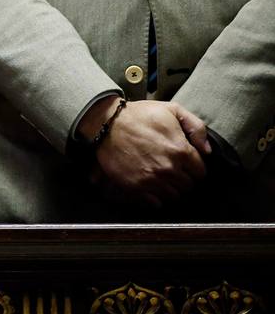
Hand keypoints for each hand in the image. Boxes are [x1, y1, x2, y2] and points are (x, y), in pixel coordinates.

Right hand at [85, 98, 210, 208]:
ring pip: (174, 196)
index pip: (201, 173)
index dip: (195, 168)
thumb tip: (207, 150)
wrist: (106, 122)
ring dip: (171, 188)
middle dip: (184, 178)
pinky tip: (152, 185)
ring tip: (162, 177)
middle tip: (173, 169)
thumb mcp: (172, 110)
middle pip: (188, 186)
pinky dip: (157, 197)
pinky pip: (156, 203)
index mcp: (181, 151)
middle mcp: (169, 168)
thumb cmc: (139, 115)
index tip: (186, 164)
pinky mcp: (136, 186)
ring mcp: (152, 179)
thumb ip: (197, 127)